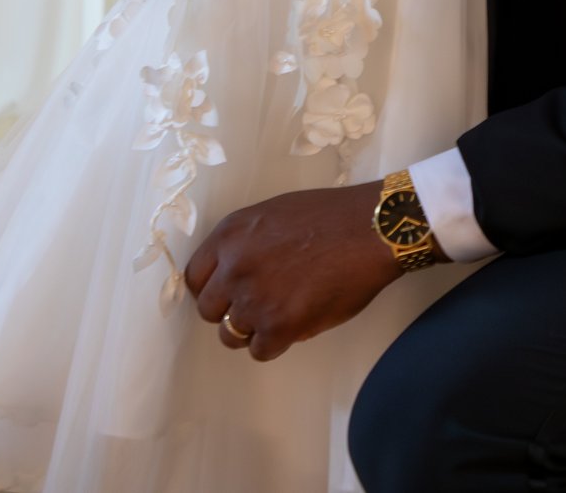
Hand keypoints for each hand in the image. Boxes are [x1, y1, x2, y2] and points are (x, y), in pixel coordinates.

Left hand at [186, 184, 403, 359]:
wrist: (370, 230)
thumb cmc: (330, 216)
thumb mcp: (272, 214)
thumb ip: (244, 243)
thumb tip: (231, 273)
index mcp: (230, 235)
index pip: (195, 277)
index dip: (211, 289)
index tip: (226, 295)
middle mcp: (234, 267)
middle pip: (208, 309)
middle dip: (229, 311)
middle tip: (257, 306)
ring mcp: (254, 299)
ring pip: (231, 335)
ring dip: (252, 330)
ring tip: (280, 316)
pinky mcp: (280, 326)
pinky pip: (260, 351)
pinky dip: (275, 344)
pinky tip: (294, 326)